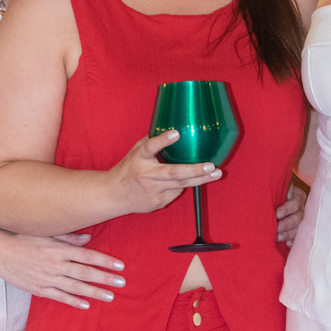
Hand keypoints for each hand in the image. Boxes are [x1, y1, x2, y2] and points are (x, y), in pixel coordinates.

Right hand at [0, 230, 126, 309]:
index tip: (120, 266)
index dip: (105, 261)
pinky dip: (73, 301)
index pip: (87, 256)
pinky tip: (86, 304)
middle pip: (85, 273)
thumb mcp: (46, 233)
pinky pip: (59, 297)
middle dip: (105, 278)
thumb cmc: (22, 238)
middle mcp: (55, 265)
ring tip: (110, 296)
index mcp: (58, 249)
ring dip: (94, 292)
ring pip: (75, 287)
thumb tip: (88, 239)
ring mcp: (47, 278)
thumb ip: (68, 238)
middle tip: (122, 283)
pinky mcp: (39, 289)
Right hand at [106, 130, 220, 215]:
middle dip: (195, 170)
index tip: (176, 133)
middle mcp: (146, 175)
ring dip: (200, 179)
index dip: (162, 140)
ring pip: (180, 186)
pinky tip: (190, 181)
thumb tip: (170, 128)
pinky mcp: (158, 202)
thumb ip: (151, 142)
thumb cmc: (127, 170)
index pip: (150, 147)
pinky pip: (175, 193)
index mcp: (139, 159)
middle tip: (212, 166)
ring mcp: (153, 191)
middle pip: (173, 173)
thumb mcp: (135, 152)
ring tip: (216, 173)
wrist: (113, 195)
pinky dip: (183, 186)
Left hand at [276, 179, 307, 245]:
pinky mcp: (300, 232)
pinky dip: (293, 241)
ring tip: (277, 237)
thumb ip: (274, 195)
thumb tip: (265, 199)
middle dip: (286, 223)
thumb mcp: (275, 193)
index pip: (296, 202)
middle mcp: (302, 208)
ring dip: (288, 234)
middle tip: (276, 228)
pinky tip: (287, 243)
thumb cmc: (272, 197)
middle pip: (298, 216)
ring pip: (299, 228)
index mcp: (298, 196)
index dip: (287, 208)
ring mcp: (303, 221)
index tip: (276, 214)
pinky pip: (299, 238)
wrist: (272, 207)